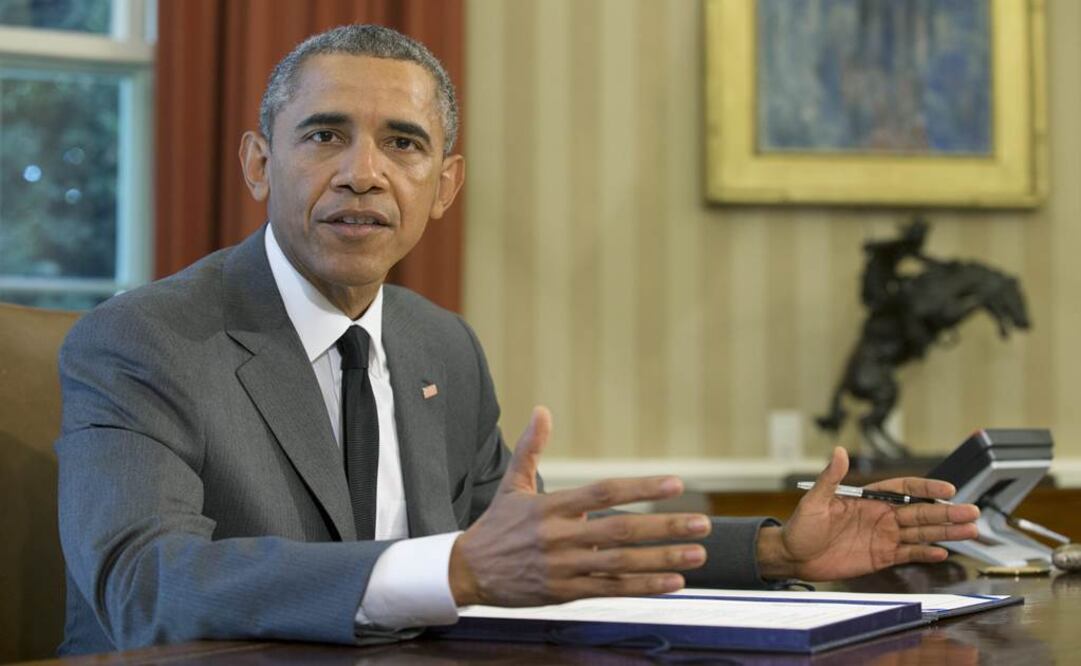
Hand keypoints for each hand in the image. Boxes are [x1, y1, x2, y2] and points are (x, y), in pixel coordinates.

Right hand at [448, 406, 712, 606]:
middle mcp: (560, 538)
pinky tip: (674, 582)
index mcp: (551, 508)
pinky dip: (644, 586)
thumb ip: (531, 448)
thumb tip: (541, 410)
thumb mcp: (512, 485)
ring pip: (621, 565)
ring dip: (663, 559)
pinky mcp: (566, 592)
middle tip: (702, 523)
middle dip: (665, 528)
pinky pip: (611, 590)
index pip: (603, 494)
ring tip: (698, 554)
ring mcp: (565, 568)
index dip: (640, 489)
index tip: (675, 484)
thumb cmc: (497, 526)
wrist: (468, 572)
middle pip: (620, 532)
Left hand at [756, 447, 980, 580]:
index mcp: (869, 499)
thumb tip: (839, 450)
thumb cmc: (801, 527)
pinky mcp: (881, 557)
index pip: (904, 489)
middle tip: (972, 511)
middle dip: (947, 512)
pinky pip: (909, 553)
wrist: (793, 557)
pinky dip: (926, 553)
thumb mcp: (814, 501)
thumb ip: (830, 478)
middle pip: (920, 512)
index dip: (926, 487)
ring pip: (921, 532)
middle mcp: (881, 516)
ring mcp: (883, 537)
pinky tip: (943, 552)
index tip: (947, 488)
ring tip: (970, 530)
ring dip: (945, 531)